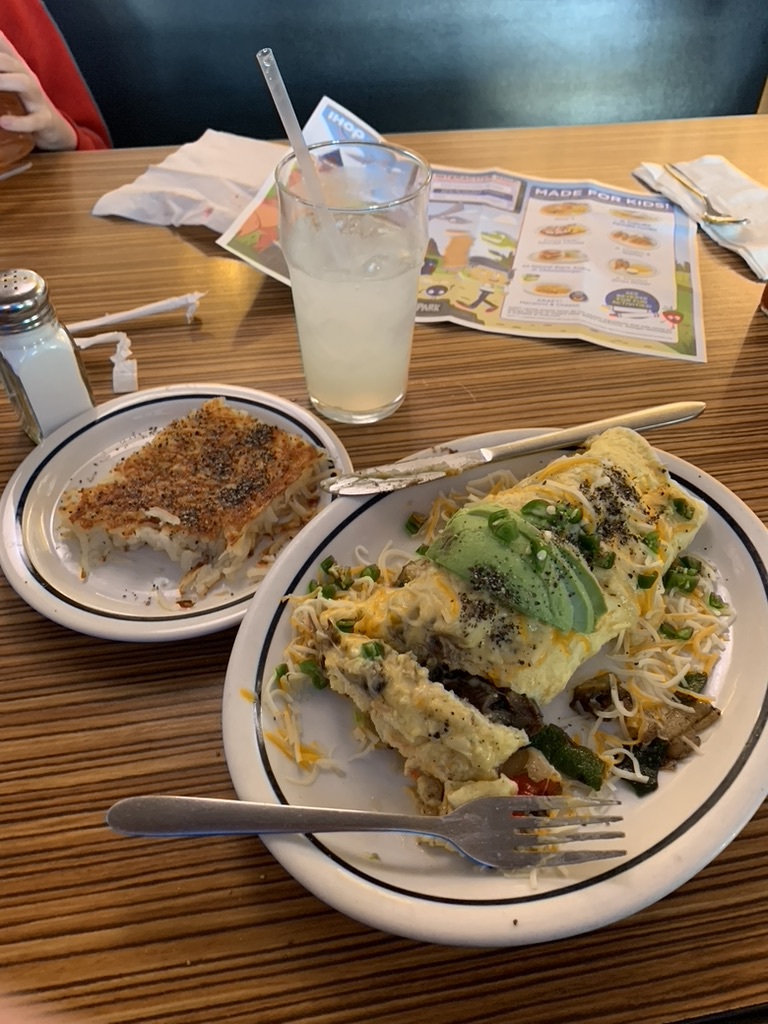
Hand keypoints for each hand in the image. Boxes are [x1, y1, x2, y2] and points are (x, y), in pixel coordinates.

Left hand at [0, 34, 76, 150]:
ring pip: (23, 83)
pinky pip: (34, 120)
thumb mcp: (11, 78)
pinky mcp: (45, 120)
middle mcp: (27, 78)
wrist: (55, 128)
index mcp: (16, 67)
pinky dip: (18, 122)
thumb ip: (3, 61)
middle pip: (8, 61)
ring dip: (3, 82)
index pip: (2, 46)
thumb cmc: (27, 101)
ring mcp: (37, 99)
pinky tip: (2, 122)